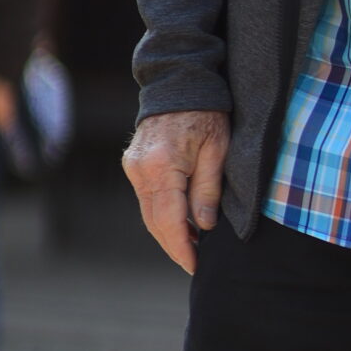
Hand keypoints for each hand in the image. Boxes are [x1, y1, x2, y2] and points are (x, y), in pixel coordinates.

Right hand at [122, 110, 230, 274]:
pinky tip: (182, 224)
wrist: (179, 83)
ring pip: (149, 212)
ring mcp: (133, 167)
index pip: (169, 220)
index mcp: (162, 166)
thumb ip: (208, 189)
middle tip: (195, 264)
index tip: (195, 266)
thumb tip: (203, 227)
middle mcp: (140, 169)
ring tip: (192, 248)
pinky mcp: (134, 165)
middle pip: (154, 221)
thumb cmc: (207, 113)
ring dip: (168, 232)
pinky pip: (148, 198)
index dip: (181, 247)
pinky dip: (163, 214)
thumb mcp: (218, 150)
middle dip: (174, 245)